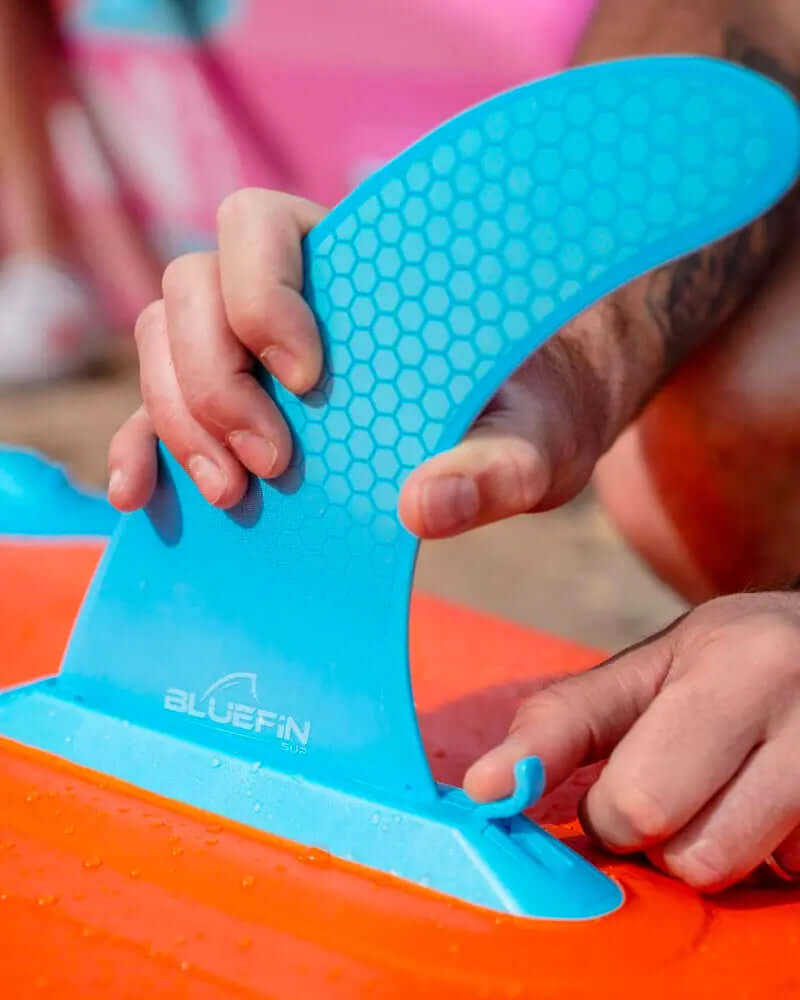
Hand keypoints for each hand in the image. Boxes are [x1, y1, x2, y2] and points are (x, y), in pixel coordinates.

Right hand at [107, 188, 669, 531]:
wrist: (525, 434)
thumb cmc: (536, 416)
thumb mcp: (537, 443)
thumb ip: (498, 467)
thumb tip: (423, 506)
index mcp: (355, 263)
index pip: (258, 225)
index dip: (260, 294)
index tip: (308, 380)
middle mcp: (285, 294)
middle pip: (189, 291)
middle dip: (214, 381)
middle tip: (273, 465)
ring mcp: (249, 352)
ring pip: (161, 344)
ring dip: (179, 420)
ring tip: (233, 493)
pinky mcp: (234, 411)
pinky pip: (155, 411)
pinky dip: (139, 448)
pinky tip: (142, 494)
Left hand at [465, 592, 799, 890]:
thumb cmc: (724, 661)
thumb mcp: (644, 671)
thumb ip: (562, 723)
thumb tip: (483, 789)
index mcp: (738, 669)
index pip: (639, 802)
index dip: (608, 812)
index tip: (613, 791)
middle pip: (691, 856)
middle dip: (654, 837)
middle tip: (669, 792)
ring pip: (733, 876)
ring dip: (704, 851)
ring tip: (716, 796)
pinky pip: (784, 879)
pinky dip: (760, 858)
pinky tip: (764, 808)